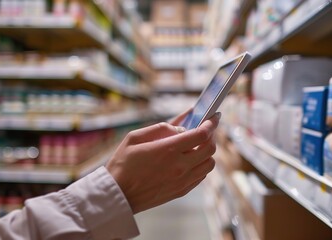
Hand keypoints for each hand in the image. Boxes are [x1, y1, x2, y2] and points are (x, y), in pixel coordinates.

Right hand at [105, 112, 220, 213]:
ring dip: (208, 152)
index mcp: (168, 150)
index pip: (201, 134)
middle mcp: (180, 166)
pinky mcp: (181, 191)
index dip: (211, 123)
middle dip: (211, 136)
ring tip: (198, 145)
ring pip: (210, 164)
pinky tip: (190, 160)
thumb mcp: (135, 137)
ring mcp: (182, 181)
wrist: (117, 195)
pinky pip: (201, 176)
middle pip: (210, 149)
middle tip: (206, 129)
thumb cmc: (122, 164)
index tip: (213, 117)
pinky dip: (201, 165)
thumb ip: (160, 128)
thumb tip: (181, 127)